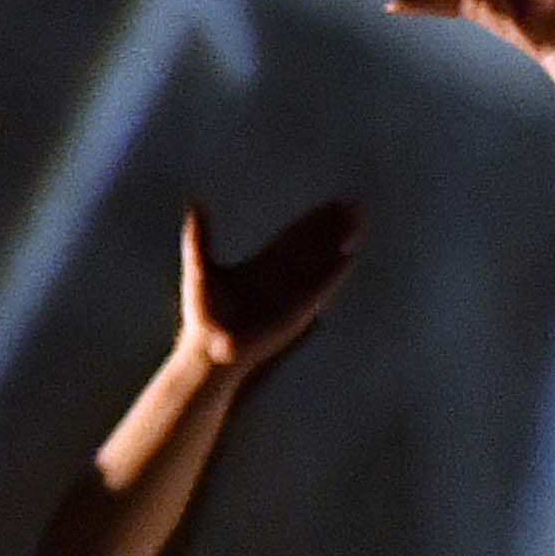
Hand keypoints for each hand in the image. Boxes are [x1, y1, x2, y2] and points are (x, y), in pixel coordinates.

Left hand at [181, 200, 363, 378]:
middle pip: (314, 245)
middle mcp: (282, 277)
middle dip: (334, 226)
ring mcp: (292, 293)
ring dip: (340, 242)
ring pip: (321, 262)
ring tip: (359, 224)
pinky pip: (320, 286)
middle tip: (355, 205)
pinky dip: (333, 271)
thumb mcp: (200, 270)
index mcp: (262, 264)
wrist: (210, 352)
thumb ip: (200, 238)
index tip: (331, 204)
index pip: (294, 236)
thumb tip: (196, 206)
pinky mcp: (297, 310)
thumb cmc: (203, 316)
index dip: (313, 220)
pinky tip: (348, 255)